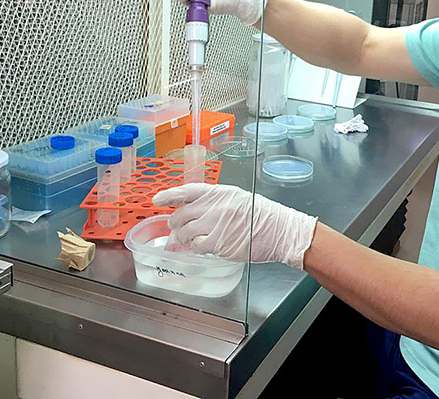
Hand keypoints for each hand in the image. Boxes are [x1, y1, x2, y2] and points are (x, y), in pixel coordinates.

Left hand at [153, 183, 317, 269]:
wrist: (280, 231)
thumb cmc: (262, 216)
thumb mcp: (237, 200)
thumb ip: (213, 204)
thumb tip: (190, 214)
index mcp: (220, 192)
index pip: (188, 190)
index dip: (170, 195)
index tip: (157, 200)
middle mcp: (216, 206)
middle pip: (181, 214)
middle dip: (175, 224)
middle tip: (176, 229)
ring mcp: (216, 224)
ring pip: (186, 232)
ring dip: (182, 238)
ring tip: (186, 241)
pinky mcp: (219, 242)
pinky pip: (197, 246)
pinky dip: (196, 248)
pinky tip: (202, 247)